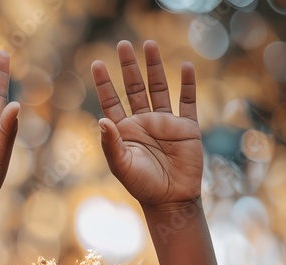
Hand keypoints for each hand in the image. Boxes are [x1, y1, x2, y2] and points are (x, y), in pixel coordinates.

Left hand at [92, 40, 201, 207]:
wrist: (171, 199)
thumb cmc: (142, 185)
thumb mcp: (121, 165)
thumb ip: (111, 144)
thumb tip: (101, 121)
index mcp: (124, 131)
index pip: (111, 101)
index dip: (104, 83)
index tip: (97, 63)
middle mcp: (143, 122)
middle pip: (135, 88)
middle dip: (129, 67)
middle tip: (123, 44)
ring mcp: (165, 123)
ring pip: (159, 88)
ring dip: (155, 68)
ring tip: (149, 45)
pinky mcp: (187, 127)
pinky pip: (188, 101)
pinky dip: (188, 84)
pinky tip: (186, 67)